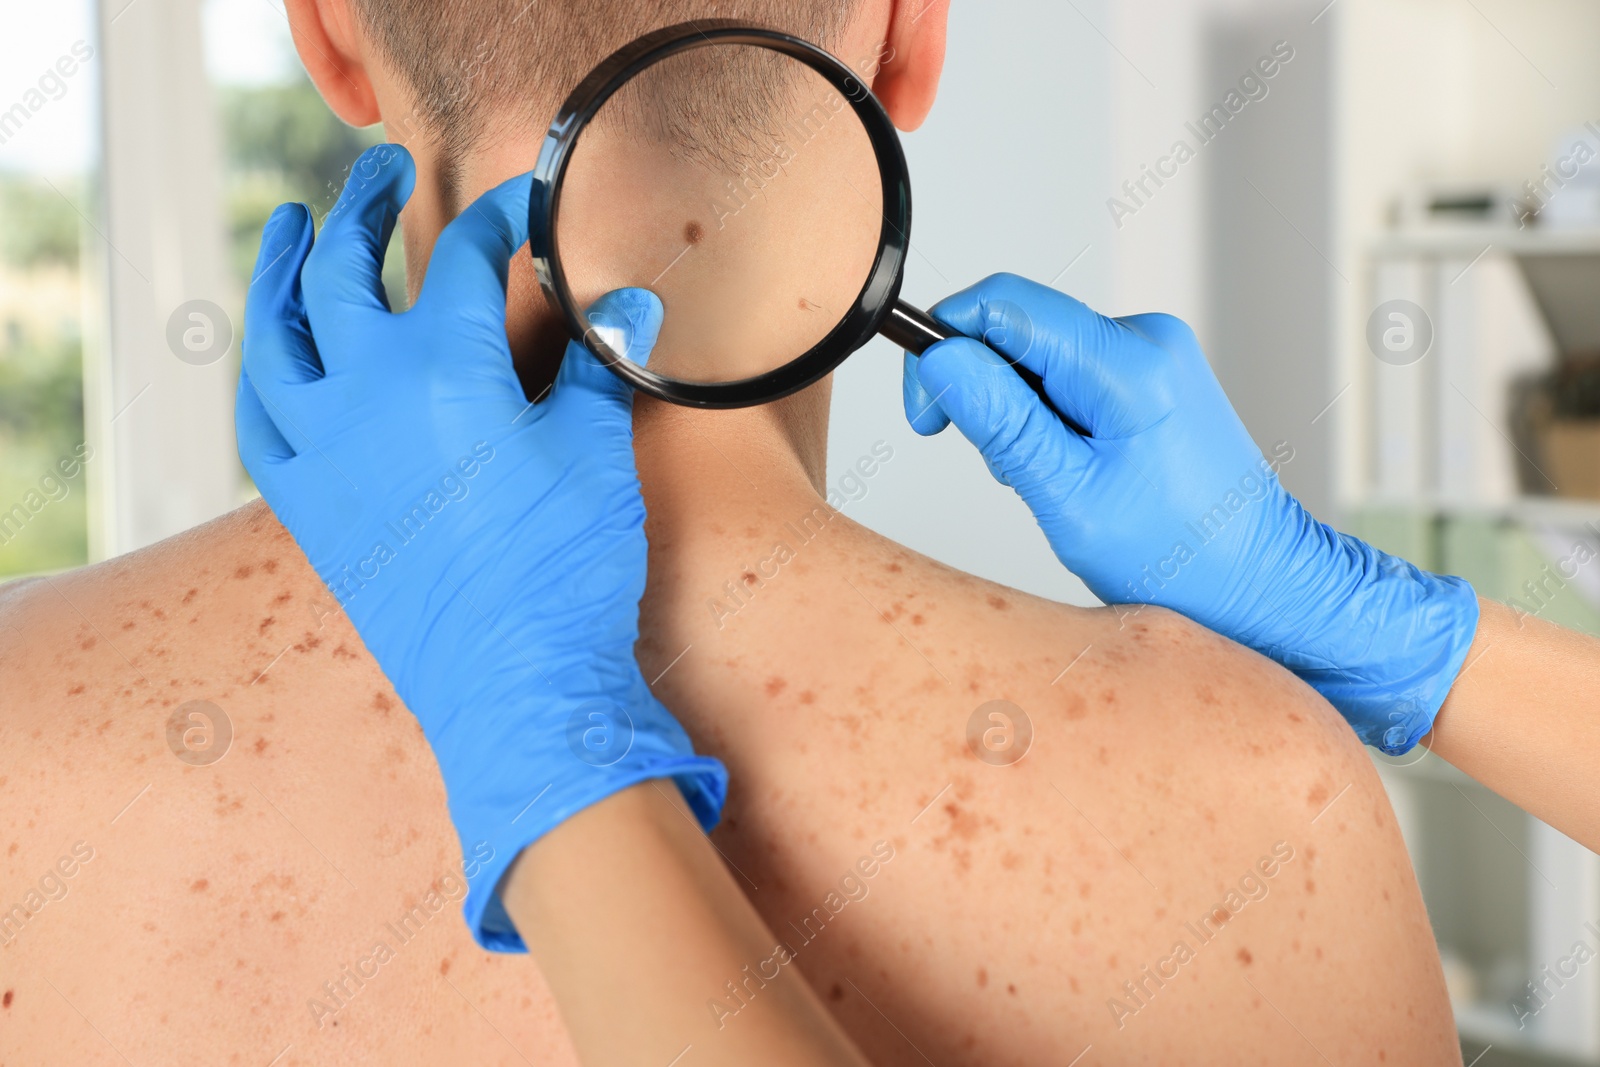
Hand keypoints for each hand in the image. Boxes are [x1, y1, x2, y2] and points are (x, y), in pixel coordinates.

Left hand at [236, 144, 725, 949]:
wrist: (517, 690)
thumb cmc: (566, 571)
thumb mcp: (597, 452)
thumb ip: (599, 366)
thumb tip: (630, 309)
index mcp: (442, 368)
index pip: (464, 260)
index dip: (499, 222)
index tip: (522, 205)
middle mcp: (362, 397)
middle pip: (342, 273)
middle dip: (363, 211)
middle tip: (380, 173)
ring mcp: (322, 455)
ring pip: (273, 338)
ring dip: (277, 274)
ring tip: (286, 233)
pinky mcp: (307, 512)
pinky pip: (259, 423)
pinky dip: (263, 376)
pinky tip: (275, 360)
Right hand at [902, 273, 1478, 753]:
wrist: (1258, 584)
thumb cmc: (1178, 559)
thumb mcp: (1068, 497)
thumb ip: (1001, 422)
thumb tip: (940, 359)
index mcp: (1129, 364)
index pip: (1004, 303)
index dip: (944, 345)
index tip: (929, 411)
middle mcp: (1147, 339)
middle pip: (1020, 328)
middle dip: (986, 392)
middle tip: (999, 464)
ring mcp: (1154, 354)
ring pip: (1040, 356)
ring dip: (1020, 413)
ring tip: (1053, 480)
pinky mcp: (1153, 374)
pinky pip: (1071, 374)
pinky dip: (1051, 419)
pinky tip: (1075, 469)